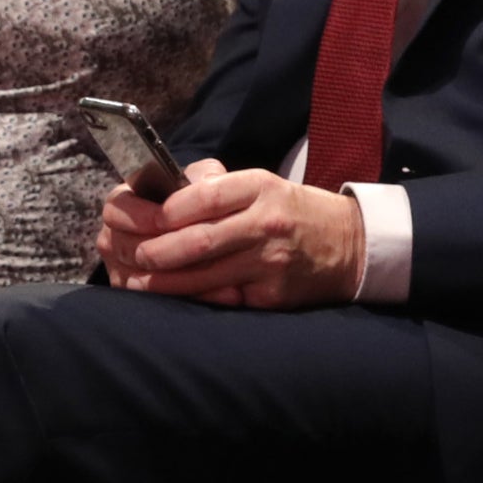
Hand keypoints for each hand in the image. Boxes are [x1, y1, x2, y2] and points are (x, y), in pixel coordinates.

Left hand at [105, 164, 363, 308]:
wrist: (350, 245)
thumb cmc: (292, 212)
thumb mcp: (263, 184)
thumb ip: (216, 184)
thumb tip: (166, 189)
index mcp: (260, 187)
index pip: (202, 197)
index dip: (165, 211)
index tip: (145, 219)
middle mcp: (265, 223)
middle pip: (196, 240)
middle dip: (155, 251)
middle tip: (132, 255)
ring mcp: (270, 262)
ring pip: (203, 275)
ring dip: (163, 281)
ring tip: (137, 281)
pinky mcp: (272, 295)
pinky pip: (221, 298)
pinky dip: (192, 298)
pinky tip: (169, 297)